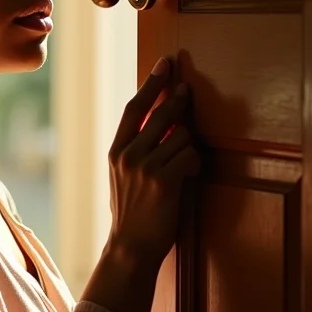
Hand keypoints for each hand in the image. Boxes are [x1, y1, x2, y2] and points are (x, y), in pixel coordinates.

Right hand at [106, 57, 199, 266]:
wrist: (131, 247)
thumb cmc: (132, 211)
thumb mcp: (123, 175)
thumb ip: (136, 149)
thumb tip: (159, 120)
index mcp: (116, 151)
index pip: (134, 108)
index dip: (150, 84)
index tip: (163, 65)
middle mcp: (128, 155)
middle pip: (159, 113)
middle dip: (176, 98)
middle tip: (186, 89)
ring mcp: (145, 167)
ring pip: (180, 135)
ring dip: (189, 145)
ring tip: (184, 162)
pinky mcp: (164, 180)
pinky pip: (190, 156)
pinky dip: (195, 163)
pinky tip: (190, 174)